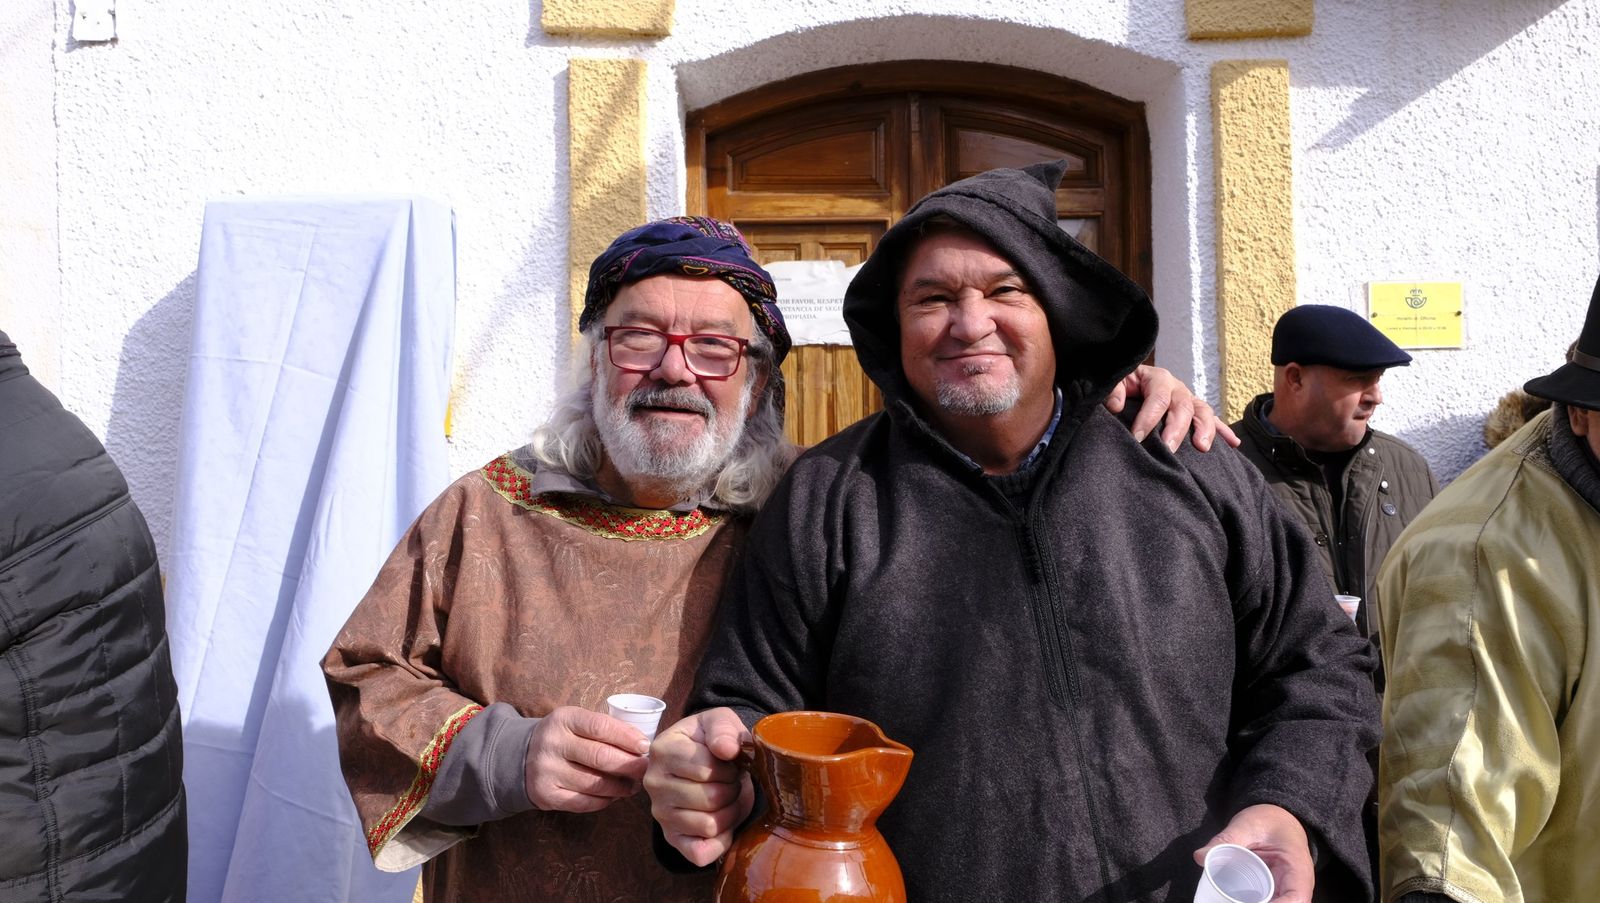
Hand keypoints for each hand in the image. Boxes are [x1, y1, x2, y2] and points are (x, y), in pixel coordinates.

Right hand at [523, 705, 650, 812]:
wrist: (520, 756)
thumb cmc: (563, 737)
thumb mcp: (576, 722)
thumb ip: (604, 729)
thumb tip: (642, 747)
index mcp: (563, 719)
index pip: (601, 727)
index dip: (628, 738)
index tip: (645, 747)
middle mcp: (552, 744)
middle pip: (600, 757)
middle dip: (630, 765)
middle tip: (645, 770)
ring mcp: (547, 771)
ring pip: (595, 783)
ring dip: (621, 787)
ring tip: (633, 785)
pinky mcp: (546, 795)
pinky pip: (583, 802)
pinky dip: (604, 801)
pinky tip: (614, 796)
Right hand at [644, 708, 754, 866]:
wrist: (708, 762)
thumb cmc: (713, 741)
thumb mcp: (720, 721)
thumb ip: (724, 729)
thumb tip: (727, 749)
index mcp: (662, 750)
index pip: (706, 769)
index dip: (729, 767)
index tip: (728, 761)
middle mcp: (653, 784)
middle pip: (711, 798)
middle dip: (732, 789)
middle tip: (730, 780)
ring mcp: (660, 814)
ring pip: (710, 825)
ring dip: (730, 812)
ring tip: (726, 796)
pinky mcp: (672, 839)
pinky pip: (701, 853)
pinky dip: (721, 841)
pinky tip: (722, 822)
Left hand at [1104, 364, 1239, 451]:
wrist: (1130, 383)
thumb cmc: (1122, 385)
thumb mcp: (1115, 382)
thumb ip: (1113, 389)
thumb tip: (1115, 405)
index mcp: (1157, 379)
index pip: (1157, 398)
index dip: (1148, 418)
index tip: (1138, 438)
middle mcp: (1177, 388)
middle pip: (1183, 407)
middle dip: (1177, 429)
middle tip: (1169, 449)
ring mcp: (1188, 400)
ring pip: (1203, 412)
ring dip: (1205, 430)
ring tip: (1202, 447)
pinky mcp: (1194, 412)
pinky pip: (1213, 421)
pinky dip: (1224, 432)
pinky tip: (1234, 444)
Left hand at [1194, 803, 1312, 902]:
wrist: (1278, 817)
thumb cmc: (1269, 820)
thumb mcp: (1247, 825)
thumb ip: (1225, 840)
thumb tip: (1200, 857)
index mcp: (1297, 869)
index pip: (1296, 898)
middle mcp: (1296, 886)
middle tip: (1228, 900)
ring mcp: (1285, 892)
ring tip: (1226, 899)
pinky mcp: (1272, 893)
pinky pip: (1265, 902)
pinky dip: (1248, 902)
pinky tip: (1228, 900)